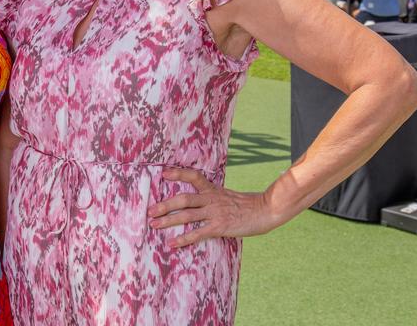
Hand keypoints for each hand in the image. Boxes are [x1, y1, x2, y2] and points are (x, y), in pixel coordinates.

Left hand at [147, 167, 282, 246]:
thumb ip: (215, 196)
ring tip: (154, 225)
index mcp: (214, 190)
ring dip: (168, 220)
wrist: (266, 211)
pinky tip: (172, 243)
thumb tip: (202, 200)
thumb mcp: (229, 195)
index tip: (164, 174)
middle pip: (183, 199)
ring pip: (187, 215)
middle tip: (150, 211)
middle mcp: (211, 199)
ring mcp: (215, 213)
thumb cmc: (248, 205)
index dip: (178, 174)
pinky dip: (183, 238)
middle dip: (164, 205)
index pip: (194, 177)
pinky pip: (198, 233)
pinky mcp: (220, 227)